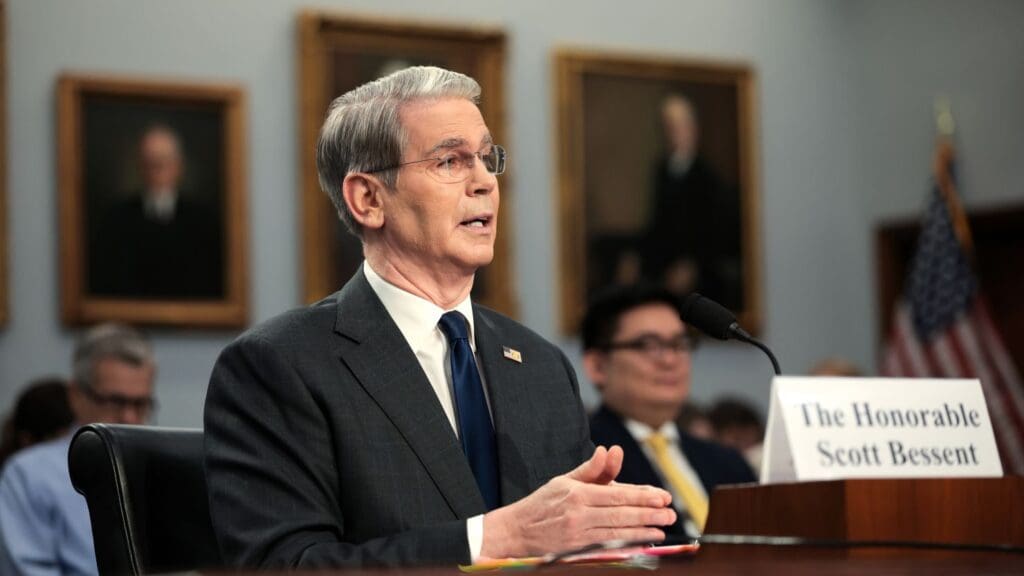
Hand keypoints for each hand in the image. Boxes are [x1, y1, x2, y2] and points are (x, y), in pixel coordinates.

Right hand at [479, 445, 675, 558]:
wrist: (515, 531)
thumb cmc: (542, 504)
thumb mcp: (564, 480)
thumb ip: (591, 469)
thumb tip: (610, 451)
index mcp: (577, 493)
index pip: (618, 494)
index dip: (643, 496)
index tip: (663, 497)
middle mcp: (579, 513)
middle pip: (622, 514)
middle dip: (650, 514)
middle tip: (671, 514)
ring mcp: (577, 535)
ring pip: (618, 532)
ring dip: (643, 531)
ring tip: (662, 529)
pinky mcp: (575, 551)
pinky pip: (607, 547)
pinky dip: (627, 546)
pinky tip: (641, 544)